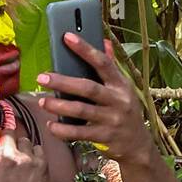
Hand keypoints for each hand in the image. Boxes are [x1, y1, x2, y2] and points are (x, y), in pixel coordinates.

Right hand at [0, 80, 48, 181]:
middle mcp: (6, 154)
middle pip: (9, 131)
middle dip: (7, 139)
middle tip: (6, 157)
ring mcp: (26, 159)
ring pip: (25, 139)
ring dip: (21, 148)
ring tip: (17, 168)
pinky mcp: (42, 165)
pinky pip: (37, 148)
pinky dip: (33, 156)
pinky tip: (27, 171)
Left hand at [37, 34, 152, 163]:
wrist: (138, 145)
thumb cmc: (126, 112)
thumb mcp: (124, 89)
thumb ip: (111, 67)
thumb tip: (104, 41)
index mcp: (121, 85)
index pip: (103, 62)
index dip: (85, 49)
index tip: (67, 37)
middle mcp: (118, 100)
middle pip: (88, 88)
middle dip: (63, 82)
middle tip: (42, 77)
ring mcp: (112, 120)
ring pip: (81, 110)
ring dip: (59, 106)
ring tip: (43, 102)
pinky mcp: (104, 137)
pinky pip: (79, 133)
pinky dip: (63, 130)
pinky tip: (51, 125)